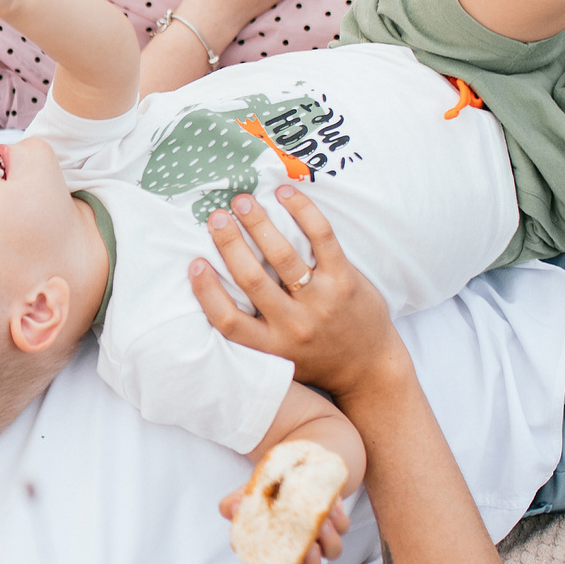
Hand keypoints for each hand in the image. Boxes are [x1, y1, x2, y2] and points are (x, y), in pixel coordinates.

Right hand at [185, 185, 408, 401]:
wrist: (369, 369)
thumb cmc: (315, 357)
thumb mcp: (279, 356)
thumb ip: (251, 331)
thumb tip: (216, 287)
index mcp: (271, 346)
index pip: (229, 321)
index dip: (207, 292)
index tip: (195, 263)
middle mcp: (294, 326)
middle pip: (252, 280)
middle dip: (230, 243)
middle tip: (216, 217)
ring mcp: (322, 302)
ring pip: (284, 257)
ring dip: (259, 224)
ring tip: (243, 201)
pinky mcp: (345, 282)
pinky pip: (322, 239)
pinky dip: (303, 212)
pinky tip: (286, 194)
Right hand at [213, 485, 351, 563]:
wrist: (296, 468)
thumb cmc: (268, 487)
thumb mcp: (250, 493)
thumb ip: (236, 503)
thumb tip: (230, 509)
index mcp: (273, 548)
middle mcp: (299, 550)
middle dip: (309, 563)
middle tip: (307, 547)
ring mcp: (320, 538)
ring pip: (332, 552)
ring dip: (328, 540)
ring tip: (320, 522)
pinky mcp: (336, 523)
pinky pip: (343, 527)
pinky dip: (338, 518)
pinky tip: (329, 505)